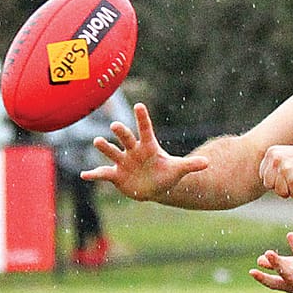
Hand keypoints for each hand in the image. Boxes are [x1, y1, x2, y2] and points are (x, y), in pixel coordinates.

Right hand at [81, 104, 208, 199]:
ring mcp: (122, 162)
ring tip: (97, 141)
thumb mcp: (178, 170)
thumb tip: (208, 163)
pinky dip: (93, 174)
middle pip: (126, 138)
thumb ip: (191, 165)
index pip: (145, 129)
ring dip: (105, 147)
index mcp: (148, 146)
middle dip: (121, 132)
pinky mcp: (115, 175)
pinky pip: (103, 174)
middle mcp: (133, 150)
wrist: (153, 186)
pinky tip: (84, 175)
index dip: (142, 118)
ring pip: (112, 152)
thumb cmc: (166, 174)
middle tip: (115, 125)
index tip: (140, 106)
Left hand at [259, 144, 292, 198]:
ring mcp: (287, 171)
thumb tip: (256, 184)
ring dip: (291, 190)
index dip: (276, 179)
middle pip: (269, 185)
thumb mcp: (285, 157)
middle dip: (281, 186)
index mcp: (272, 153)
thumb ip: (271, 167)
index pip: (264, 176)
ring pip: (280, 193)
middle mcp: (277, 161)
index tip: (288, 172)